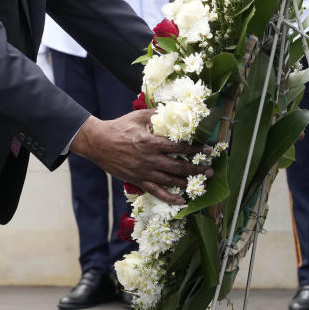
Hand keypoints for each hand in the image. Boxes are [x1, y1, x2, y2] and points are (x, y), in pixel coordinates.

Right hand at [70, 109, 212, 204]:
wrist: (98, 143)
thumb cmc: (119, 127)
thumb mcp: (138, 116)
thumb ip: (156, 113)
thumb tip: (174, 109)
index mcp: (150, 142)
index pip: (178, 147)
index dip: (195, 149)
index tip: (207, 150)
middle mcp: (149, 159)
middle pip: (178, 167)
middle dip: (197, 168)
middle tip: (210, 170)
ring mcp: (144, 172)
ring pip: (170, 181)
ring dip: (187, 183)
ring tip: (201, 183)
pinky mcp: (138, 181)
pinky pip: (156, 192)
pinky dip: (170, 198)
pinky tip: (182, 200)